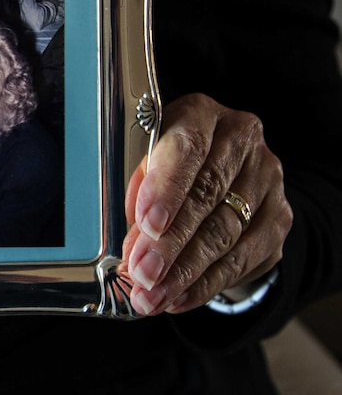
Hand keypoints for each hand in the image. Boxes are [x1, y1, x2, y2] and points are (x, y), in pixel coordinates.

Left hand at [122, 93, 291, 315]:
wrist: (225, 175)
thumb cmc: (168, 164)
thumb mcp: (144, 161)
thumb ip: (138, 188)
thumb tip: (132, 238)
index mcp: (201, 114)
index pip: (187, 147)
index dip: (166, 187)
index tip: (146, 223)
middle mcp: (241, 140)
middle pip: (207, 195)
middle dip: (170, 242)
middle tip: (142, 273)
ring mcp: (267, 179)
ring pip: (225, 232)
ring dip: (185, 271)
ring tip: (153, 295)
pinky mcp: (280, 218)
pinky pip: (243, 258)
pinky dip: (206, 283)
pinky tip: (179, 298)